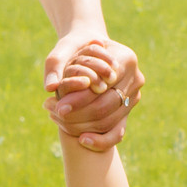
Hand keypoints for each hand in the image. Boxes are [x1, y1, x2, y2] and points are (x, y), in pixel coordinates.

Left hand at [43, 34, 142, 150]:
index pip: (103, 85)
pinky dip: (100, 140)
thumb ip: (56, 66)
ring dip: (83, 125)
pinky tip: (81, 140)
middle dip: (80, 113)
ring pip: (109, 120)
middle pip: (106, 105)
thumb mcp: (64, 49)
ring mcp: (134, 96)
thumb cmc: (77, 46)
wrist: (91, 50)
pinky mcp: (128, 110)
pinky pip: (117, 132)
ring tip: (58, 120)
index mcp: (126, 59)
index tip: (59, 106)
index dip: (80, 98)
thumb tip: (50, 87)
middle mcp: (136, 78)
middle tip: (56, 114)